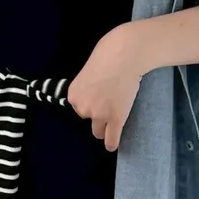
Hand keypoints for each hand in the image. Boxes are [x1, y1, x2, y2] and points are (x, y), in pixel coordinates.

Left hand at [66, 24, 143, 151]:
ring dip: (104, 127)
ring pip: (98, 131)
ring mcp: (100, 115)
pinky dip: (112, 143)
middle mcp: (83, 108)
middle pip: (88, 118)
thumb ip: (88, 83)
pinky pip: (111, 139)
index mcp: (73, 95)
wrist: (125, 54)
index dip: (90, 100)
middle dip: (96, 112)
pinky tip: (113, 145)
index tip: (99, 94)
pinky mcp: (116, 119)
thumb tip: (94, 88)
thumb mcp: (88, 69)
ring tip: (111, 124)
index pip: (79, 106)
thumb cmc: (108, 53)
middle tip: (109, 101)